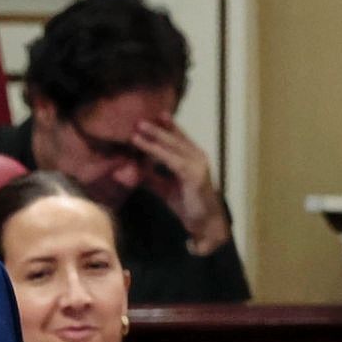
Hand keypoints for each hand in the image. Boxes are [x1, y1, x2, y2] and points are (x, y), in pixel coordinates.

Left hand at [131, 116, 231, 253]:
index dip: (165, 127)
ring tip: (139, 127)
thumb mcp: (166, 189)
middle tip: (139, 119)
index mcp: (193, 158)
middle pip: (175, 138)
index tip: (150, 117)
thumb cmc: (189, 206)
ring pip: (173, 145)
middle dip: (157, 127)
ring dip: (155, 135)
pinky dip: (156, 151)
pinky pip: (171, 159)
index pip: (178, 138)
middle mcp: (197, 157)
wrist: (205, 224)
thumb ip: (153, 177)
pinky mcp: (194, 174)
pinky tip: (144, 146)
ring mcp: (197, 164)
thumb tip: (135, 169)